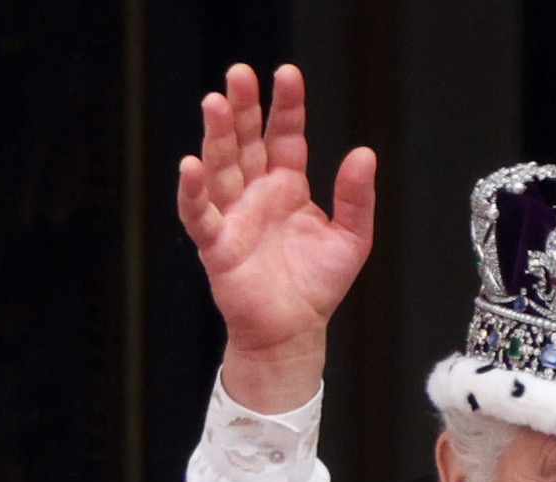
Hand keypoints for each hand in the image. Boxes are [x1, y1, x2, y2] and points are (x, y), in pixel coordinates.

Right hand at [178, 63, 375, 409]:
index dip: (286, 106)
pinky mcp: (217, 246)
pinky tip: (191, 167)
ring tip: (216, 103)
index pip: (285, 135)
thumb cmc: (317, 288)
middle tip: (240, 73)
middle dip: (243, 108)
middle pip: (246, 141)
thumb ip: (357, 198)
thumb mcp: (351, 239)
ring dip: (216, 136)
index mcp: (287, 186)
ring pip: (220, 167)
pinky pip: (199, 214)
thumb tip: (364, 154)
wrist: (294, 333)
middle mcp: (257, 194)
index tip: (288, 75)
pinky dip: (193, 192)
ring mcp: (234, 216)